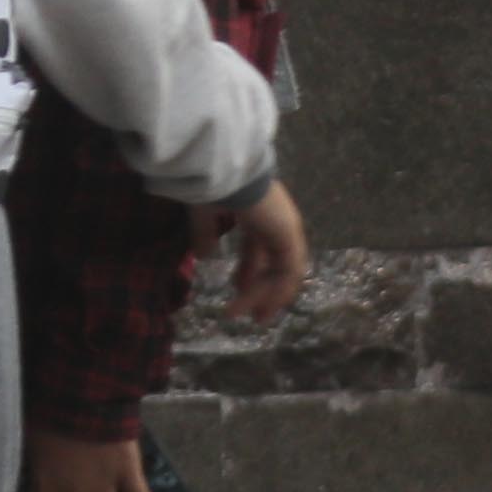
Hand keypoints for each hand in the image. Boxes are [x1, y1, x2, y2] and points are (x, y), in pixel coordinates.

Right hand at [207, 178, 309, 324]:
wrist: (224, 173)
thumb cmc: (210, 187)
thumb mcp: (202, 215)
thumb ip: (205, 234)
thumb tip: (205, 256)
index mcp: (258, 214)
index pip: (260, 248)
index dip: (249, 272)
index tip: (235, 291)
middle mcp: (277, 223)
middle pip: (274, 264)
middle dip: (261, 290)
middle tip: (250, 315)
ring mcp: (286, 230)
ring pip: (281, 271)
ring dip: (267, 296)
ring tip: (252, 318)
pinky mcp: (288, 237)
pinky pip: (287, 272)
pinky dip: (277, 291)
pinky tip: (261, 306)